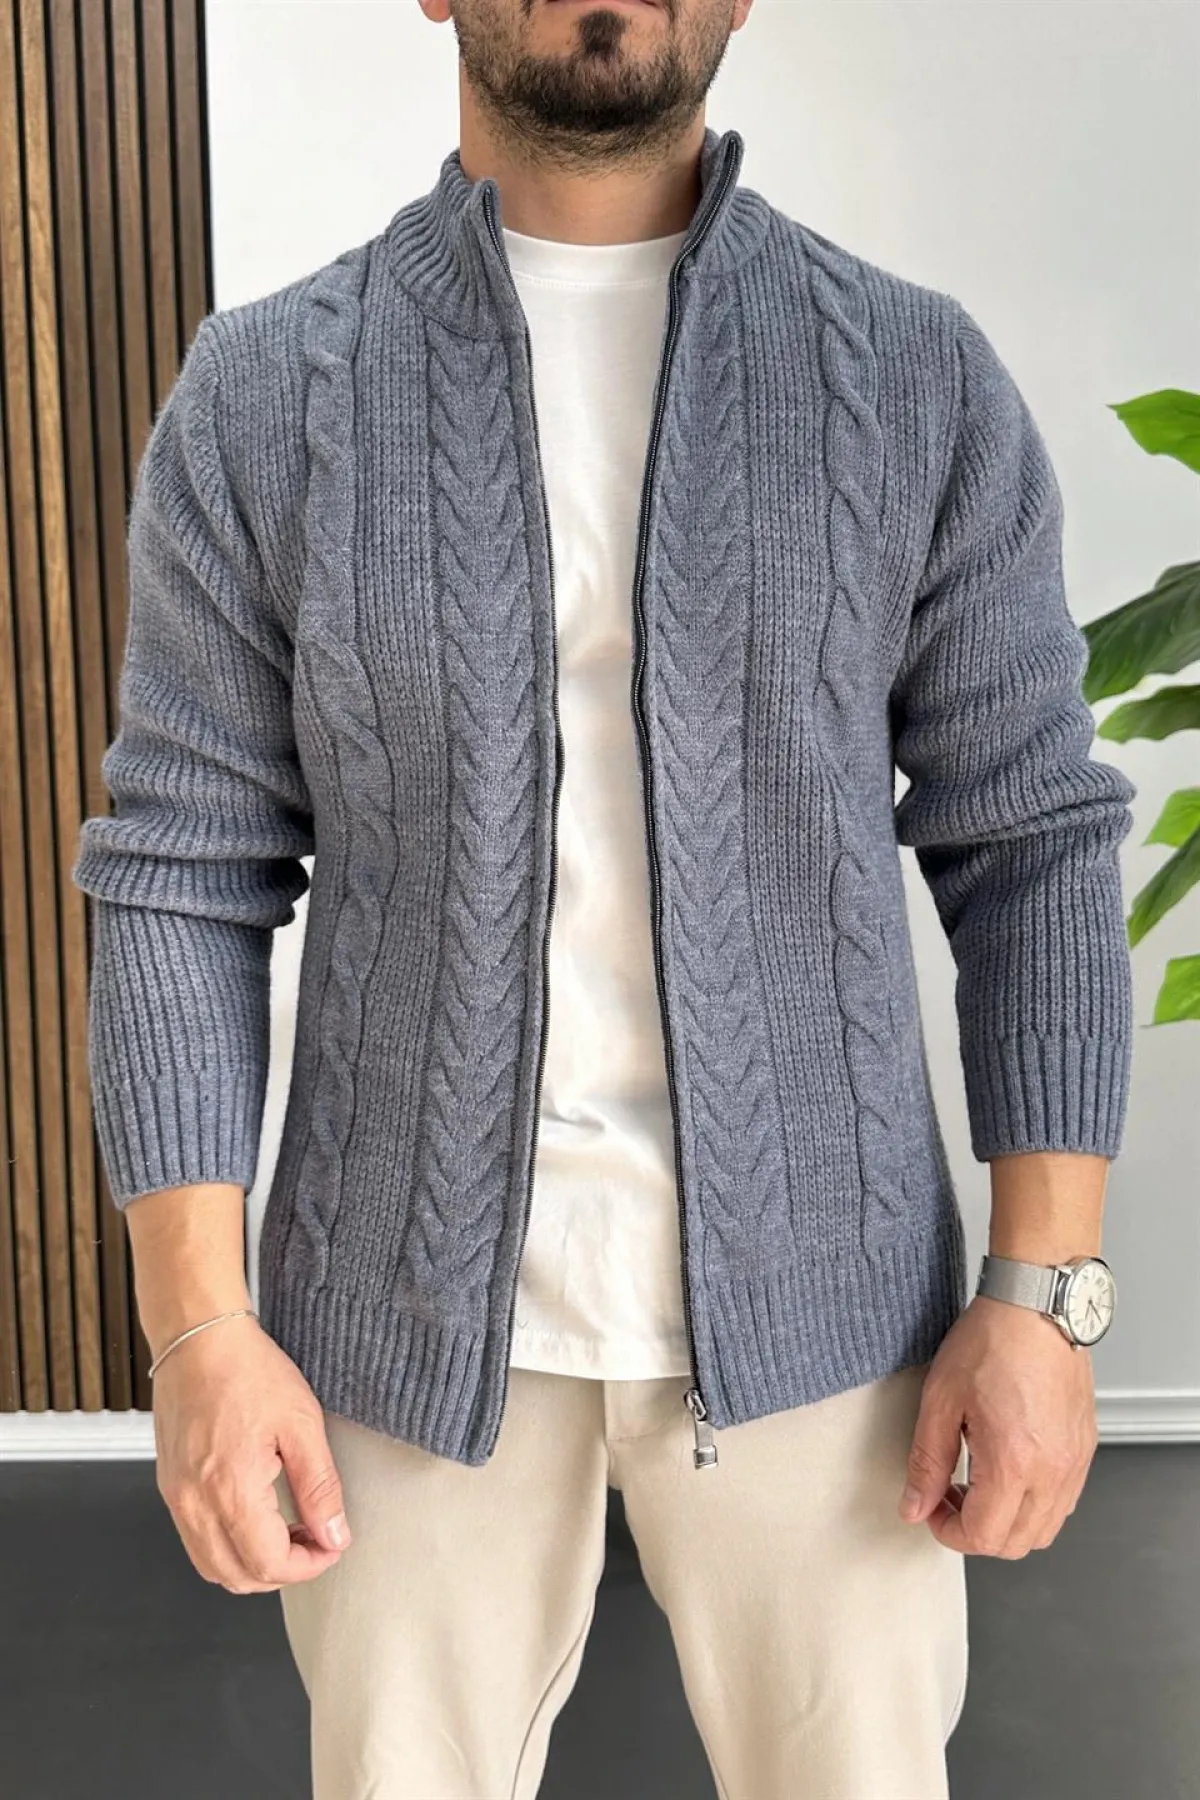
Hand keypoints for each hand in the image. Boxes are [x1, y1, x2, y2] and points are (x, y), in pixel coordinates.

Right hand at [151, 1313, 351, 1593]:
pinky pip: (196, 1542)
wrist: (199, 1340)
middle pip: (238, 1577)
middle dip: (283, 1571)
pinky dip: (228, 1548)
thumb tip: (334, 1535)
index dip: (308, 1566)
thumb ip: (320, 1487)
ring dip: (253, 1565)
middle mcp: (194, 1503)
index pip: (269, 1564)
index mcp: (230, 1489)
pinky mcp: (169, 1488)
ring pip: (212, 1567)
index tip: (332, 1546)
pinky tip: (257, 1519)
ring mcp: (176, 1498)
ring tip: (288, 1531)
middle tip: (315, 1540)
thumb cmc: (248, 1371)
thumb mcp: (302, 1423)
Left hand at [898, 1294, 1096, 1557]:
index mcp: (1013, 1464)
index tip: (930, 1508)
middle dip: (975, 1532)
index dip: (947, 1531)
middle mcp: (1052, 1472)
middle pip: (1015, 1544)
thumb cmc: (992, 1340)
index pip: (982, 1537)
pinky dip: (1034, 1505)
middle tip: (948, 1496)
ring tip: (977, 1485)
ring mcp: (1074, 1462)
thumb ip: (926, 1462)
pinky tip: (1008, 1472)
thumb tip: (914, 1506)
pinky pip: (1063, 1502)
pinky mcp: (1084, 1448)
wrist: (1036, 1304)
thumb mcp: (941, 1400)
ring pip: (1044, 1529)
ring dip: (1007, 1523)